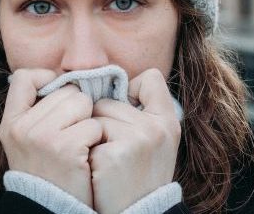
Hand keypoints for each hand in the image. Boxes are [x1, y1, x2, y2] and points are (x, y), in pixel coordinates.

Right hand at [0, 68, 102, 206]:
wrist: (50, 209)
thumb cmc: (47, 172)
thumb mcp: (26, 141)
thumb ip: (36, 112)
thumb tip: (64, 80)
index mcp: (11, 123)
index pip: (24, 77)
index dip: (46, 79)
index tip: (58, 97)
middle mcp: (23, 127)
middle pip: (65, 90)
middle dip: (77, 108)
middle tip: (72, 133)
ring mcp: (43, 137)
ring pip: (83, 103)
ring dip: (89, 122)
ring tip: (80, 144)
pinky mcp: (67, 148)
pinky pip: (94, 124)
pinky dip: (96, 138)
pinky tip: (86, 155)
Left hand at [89, 68, 181, 213]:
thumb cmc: (139, 176)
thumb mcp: (155, 141)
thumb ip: (143, 111)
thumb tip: (111, 81)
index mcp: (168, 120)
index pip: (150, 78)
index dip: (131, 92)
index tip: (127, 116)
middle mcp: (156, 127)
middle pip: (108, 100)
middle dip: (102, 121)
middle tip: (114, 151)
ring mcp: (136, 140)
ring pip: (94, 117)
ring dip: (91, 137)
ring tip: (106, 161)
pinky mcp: (114, 155)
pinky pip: (85, 136)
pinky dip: (86, 153)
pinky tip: (98, 171)